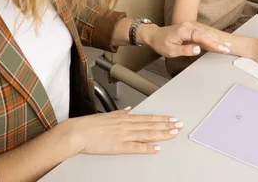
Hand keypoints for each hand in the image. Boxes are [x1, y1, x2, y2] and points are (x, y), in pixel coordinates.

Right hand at [64, 108, 183, 154]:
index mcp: (124, 118)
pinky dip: (147, 148)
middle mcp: (127, 125)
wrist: (78, 132)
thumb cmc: (89, 124)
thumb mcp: (107, 115)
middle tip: (179, 125)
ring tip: (173, 133)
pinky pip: (136, 148)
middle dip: (167, 125)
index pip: (148, 118)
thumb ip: (119, 113)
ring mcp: (124, 136)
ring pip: (147, 134)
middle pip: (151, 125)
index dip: (161, 118)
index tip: (172, 118)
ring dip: (162, 134)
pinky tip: (156, 149)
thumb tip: (128, 109)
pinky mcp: (119, 146)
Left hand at [140, 22, 228, 57]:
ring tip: (227, 45)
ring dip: (217, 39)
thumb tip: (198, 50)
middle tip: (227, 49)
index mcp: (184, 31)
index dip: (212, 44)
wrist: (154, 35)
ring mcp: (190, 26)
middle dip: (218, 42)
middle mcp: (189, 26)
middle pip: (206, 34)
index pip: (201, 37)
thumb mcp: (171, 51)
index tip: (221, 49)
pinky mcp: (191, 28)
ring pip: (206, 32)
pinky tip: (218, 40)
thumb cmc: (161, 43)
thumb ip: (185, 50)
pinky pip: (203, 32)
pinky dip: (212, 37)